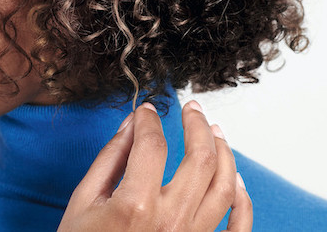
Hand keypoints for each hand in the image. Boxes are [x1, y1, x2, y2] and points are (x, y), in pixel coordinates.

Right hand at [58, 101, 251, 230]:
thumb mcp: (84, 200)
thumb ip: (110, 157)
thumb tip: (130, 124)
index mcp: (136, 206)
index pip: (152, 144)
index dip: (148, 119)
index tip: (145, 110)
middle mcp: (171, 222)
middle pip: (200, 159)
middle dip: (197, 125)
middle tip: (192, 108)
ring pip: (225, 187)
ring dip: (224, 152)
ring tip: (215, 131)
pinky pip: (238, 227)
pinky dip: (243, 200)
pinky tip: (236, 178)